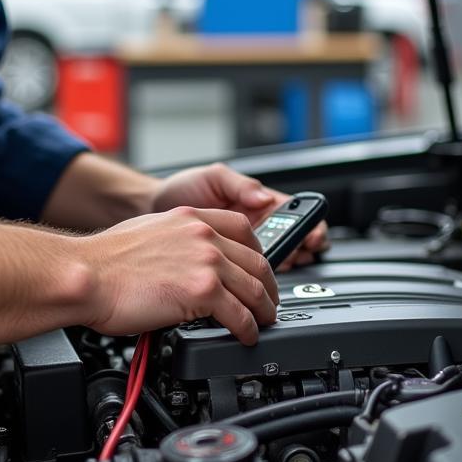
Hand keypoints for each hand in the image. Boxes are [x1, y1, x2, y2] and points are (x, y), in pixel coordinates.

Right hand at [75, 206, 278, 343]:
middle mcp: (203, 234)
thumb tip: (183, 262)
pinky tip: (246, 336)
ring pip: (255, 288)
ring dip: (265, 311)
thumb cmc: (104, 261)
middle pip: (256, 260)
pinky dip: (249, 329)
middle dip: (268, 285)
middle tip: (269, 302)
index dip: (257, 252)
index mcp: (190, 218)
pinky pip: (241, 314)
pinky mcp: (204, 290)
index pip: (243, 228)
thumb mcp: (149, 232)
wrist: (87, 274)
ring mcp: (206, 261)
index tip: (259, 268)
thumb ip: (176, 242)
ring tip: (264, 324)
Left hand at [151, 162, 328, 270]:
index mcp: (257, 204)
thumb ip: (241, 184)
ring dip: (279, 268)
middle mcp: (254, 229)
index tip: (312, 237)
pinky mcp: (226, 270)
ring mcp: (240, 250)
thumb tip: (264, 198)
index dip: (309, 228)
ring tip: (276, 270)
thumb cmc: (182, 189)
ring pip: (272, 264)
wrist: (150, 211)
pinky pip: (247, 278)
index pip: (293, 217)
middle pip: (289, 244)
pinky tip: (253, 284)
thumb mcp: (214, 177)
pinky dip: (254, 283)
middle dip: (298, 251)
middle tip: (296, 256)